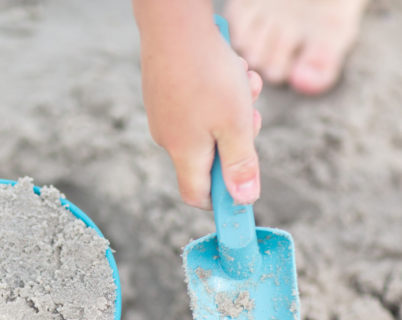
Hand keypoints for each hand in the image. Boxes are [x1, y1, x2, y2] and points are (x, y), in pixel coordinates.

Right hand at [135, 0, 262, 209]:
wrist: (173, 24)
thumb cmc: (207, 74)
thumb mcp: (236, 124)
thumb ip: (241, 164)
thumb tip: (245, 200)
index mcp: (184, 154)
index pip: (196, 196)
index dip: (220, 199)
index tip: (242, 187)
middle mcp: (168, 139)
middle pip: (208, 159)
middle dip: (236, 141)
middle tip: (251, 116)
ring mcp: (163, 115)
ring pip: (207, 127)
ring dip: (232, 112)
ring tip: (243, 81)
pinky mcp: (163, 95)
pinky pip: (196, 107)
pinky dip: (216, 94)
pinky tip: (226, 69)